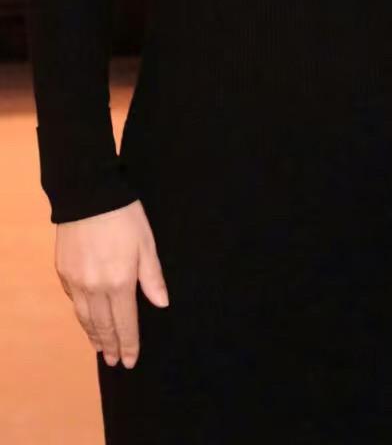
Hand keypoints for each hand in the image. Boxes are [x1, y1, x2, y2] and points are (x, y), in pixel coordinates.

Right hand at [55, 199, 168, 368]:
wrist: (89, 195)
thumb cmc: (124, 216)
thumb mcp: (147, 243)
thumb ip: (152, 277)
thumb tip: (162, 304)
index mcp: (119, 282)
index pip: (125, 323)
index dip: (129, 344)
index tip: (131, 361)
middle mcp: (95, 288)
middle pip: (103, 326)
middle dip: (110, 346)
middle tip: (114, 362)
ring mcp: (76, 282)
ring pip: (85, 318)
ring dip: (94, 335)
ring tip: (100, 348)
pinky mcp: (63, 272)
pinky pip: (73, 301)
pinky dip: (81, 315)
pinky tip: (86, 319)